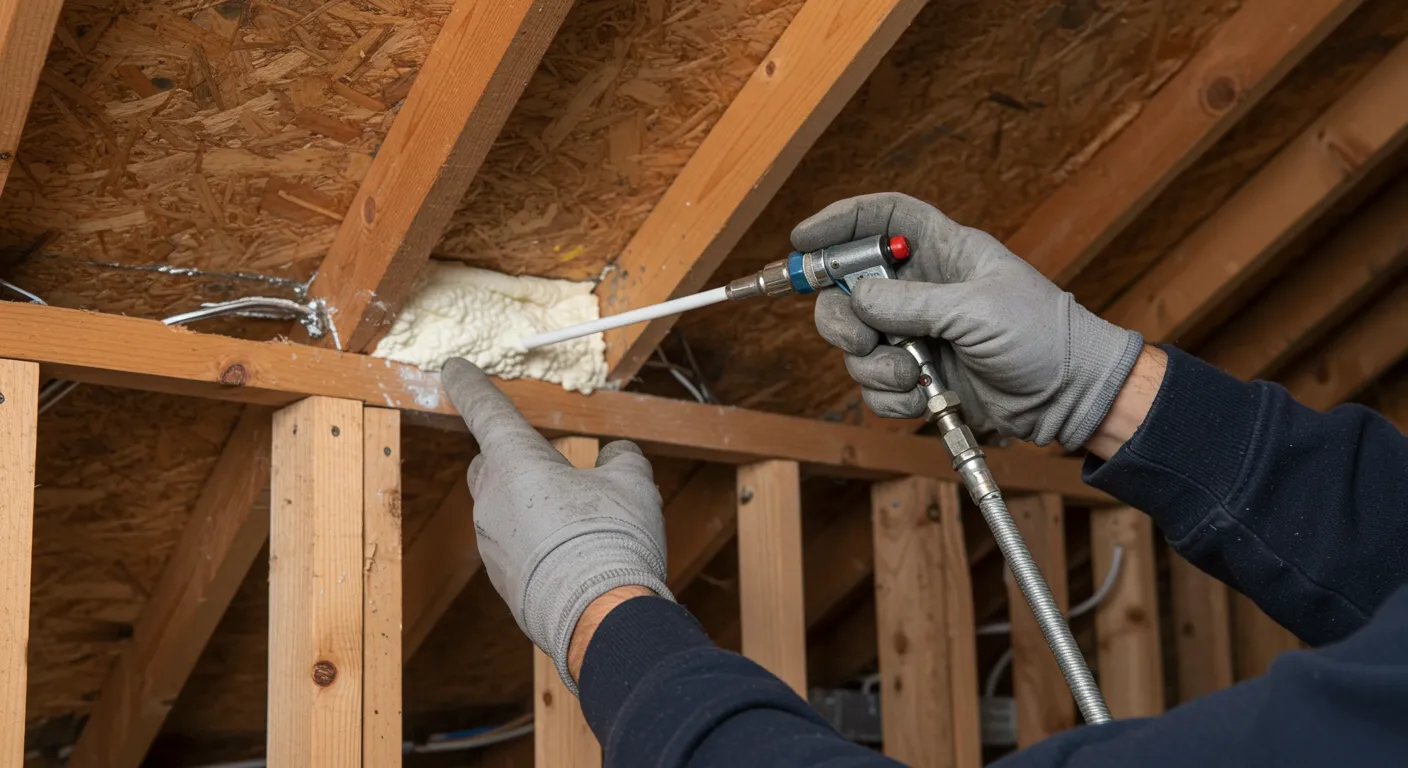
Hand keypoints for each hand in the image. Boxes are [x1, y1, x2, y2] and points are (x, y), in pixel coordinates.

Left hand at [441, 359, 672, 692]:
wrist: (599, 620)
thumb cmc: (612, 539)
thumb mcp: (632, 484)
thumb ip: (620, 459)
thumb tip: (614, 456)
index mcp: (516, 462)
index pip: (486, 409)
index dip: (470, 384)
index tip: (452, 367)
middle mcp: (491, 499)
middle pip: (491, 464)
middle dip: (515, 459)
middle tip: (558, 467)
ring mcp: (491, 543)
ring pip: (502, 508)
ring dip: (531, 506)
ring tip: (581, 523)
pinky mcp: (501, 580)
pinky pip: (514, 546)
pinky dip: (536, 543)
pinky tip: (574, 557)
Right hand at [799, 192, 1142, 449]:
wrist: (1070, 397)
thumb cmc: (1043, 336)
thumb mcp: (979, 310)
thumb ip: (912, 302)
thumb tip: (857, 295)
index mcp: (943, 252)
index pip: (882, 219)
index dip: (841, 221)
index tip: (802, 237)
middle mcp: (922, 289)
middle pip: (848, 287)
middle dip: (842, 316)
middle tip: (859, 339)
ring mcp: (917, 335)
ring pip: (856, 344)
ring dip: (874, 367)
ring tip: (914, 375)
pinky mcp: (919, 377)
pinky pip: (876, 385)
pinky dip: (890, 396)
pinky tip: (923, 398)